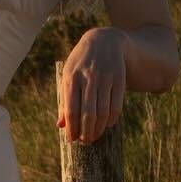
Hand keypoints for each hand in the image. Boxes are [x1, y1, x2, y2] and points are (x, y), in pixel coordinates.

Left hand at [57, 27, 125, 142]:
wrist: (104, 40)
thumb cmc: (81, 63)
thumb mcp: (69, 76)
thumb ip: (65, 100)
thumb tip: (61, 126)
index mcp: (71, 78)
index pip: (71, 110)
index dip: (72, 129)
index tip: (71, 140)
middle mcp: (88, 78)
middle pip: (88, 114)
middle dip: (85, 132)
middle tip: (84, 141)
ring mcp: (105, 78)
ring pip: (103, 112)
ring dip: (98, 129)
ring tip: (94, 136)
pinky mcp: (119, 80)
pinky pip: (116, 106)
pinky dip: (111, 120)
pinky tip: (107, 125)